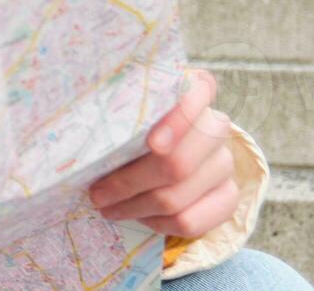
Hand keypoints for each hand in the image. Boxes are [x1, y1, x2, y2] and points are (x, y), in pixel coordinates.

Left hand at [85, 67, 239, 238]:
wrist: (159, 159)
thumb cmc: (130, 129)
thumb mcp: (122, 112)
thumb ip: (116, 110)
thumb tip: (85, 124)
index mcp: (193, 90)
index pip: (198, 92)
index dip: (178, 119)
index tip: (152, 143)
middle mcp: (216, 124)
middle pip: (177, 162)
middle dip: (129, 182)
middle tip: (97, 193)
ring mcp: (224, 162)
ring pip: (177, 196)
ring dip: (134, 207)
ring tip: (108, 207)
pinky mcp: (228, 196)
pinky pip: (191, 221)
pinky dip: (157, 224)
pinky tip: (139, 216)